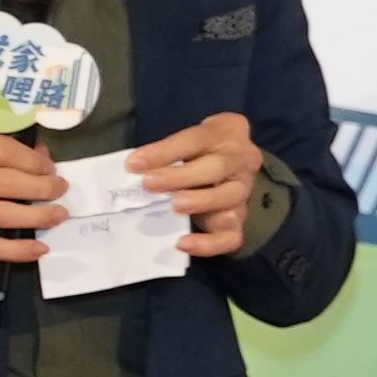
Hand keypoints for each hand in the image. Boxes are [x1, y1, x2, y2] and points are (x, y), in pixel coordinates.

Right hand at [0, 123, 64, 263]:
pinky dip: (16, 250)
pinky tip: (38, 249)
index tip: (51, 169)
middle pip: (5, 183)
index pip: (3, 152)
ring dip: (37, 216)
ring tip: (58, 215)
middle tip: (60, 190)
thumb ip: (2, 147)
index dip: (34, 162)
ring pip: (1, 214)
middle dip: (42, 188)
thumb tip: (44, 157)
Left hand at [130, 111, 263, 258]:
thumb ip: (165, 153)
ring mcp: (243, 192)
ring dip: (200, 202)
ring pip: (229, 198)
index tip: (134, 163)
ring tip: (174, 207)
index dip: (165, 152)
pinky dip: (209, 243)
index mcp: (227, 132)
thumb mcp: (186, 140)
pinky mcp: (239, 220)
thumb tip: (133, 169)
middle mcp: (242, 161)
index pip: (196, 140)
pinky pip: (231, 235)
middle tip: (149, 184)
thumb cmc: (199, 149)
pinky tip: (183, 243)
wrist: (229, 163)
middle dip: (181, 177)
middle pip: (217, 168)